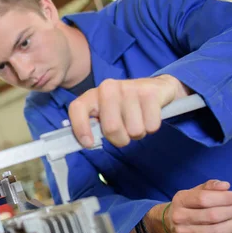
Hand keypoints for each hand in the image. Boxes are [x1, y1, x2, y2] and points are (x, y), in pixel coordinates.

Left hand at [68, 75, 189, 147]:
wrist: (154, 88)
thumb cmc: (122, 107)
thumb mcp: (103, 114)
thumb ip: (93, 127)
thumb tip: (87, 143)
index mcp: (92, 95)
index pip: (77, 108)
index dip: (80, 128)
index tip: (89, 143)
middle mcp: (108, 88)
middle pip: (111, 129)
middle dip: (119, 139)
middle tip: (123, 133)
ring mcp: (129, 88)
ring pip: (134, 131)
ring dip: (137, 133)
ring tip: (137, 121)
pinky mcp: (150, 92)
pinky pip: (151, 126)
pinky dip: (151, 128)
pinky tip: (148, 116)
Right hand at [166, 180, 231, 232]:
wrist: (169, 222)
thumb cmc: (188, 205)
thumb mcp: (195, 191)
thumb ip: (210, 186)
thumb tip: (226, 186)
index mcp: (180, 200)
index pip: (204, 198)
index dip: (226, 197)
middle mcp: (179, 217)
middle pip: (212, 215)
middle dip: (231, 211)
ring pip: (215, 231)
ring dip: (231, 225)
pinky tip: (229, 232)